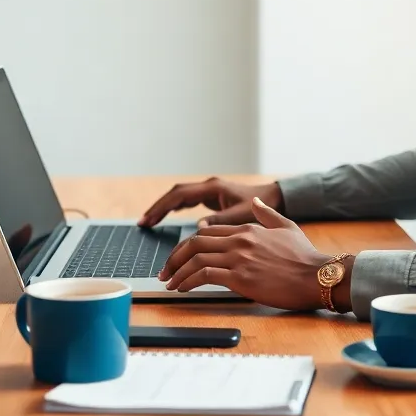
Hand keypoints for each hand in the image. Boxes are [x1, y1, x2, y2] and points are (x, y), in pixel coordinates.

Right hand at [138, 177, 283, 227]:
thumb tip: (199, 228)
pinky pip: (187, 201)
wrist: (272, 198)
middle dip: (158, 207)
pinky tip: (166, 217)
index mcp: (212, 188)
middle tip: (143, 223)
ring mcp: (209, 192)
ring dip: (164, 208)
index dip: (162, 207)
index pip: (180, 195)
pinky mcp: (211, 198)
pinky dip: (175, 209)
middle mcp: (208, 187)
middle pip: (175, 194)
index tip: (149, 219)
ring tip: (148, 222)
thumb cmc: (259, 206)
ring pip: (180, 197)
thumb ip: (221, 220)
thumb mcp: (241, 215)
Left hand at [158, 198, 329, 310]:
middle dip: (175, 257)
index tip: (180, 257)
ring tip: (169, 282)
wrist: (317, 276)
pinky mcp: (240, 277)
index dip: (188, 245)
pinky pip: (203, 275)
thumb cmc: (305, 257)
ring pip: (195, 258)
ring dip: (177, 271)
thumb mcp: (287, 227)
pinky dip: (188, 281)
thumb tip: (255, 202)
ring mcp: (238, 258)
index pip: (207, 232)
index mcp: (248, 228)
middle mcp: (239, 240)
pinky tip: (182, 289)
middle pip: (195, 243)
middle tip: (165, 270)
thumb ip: (267, 214)